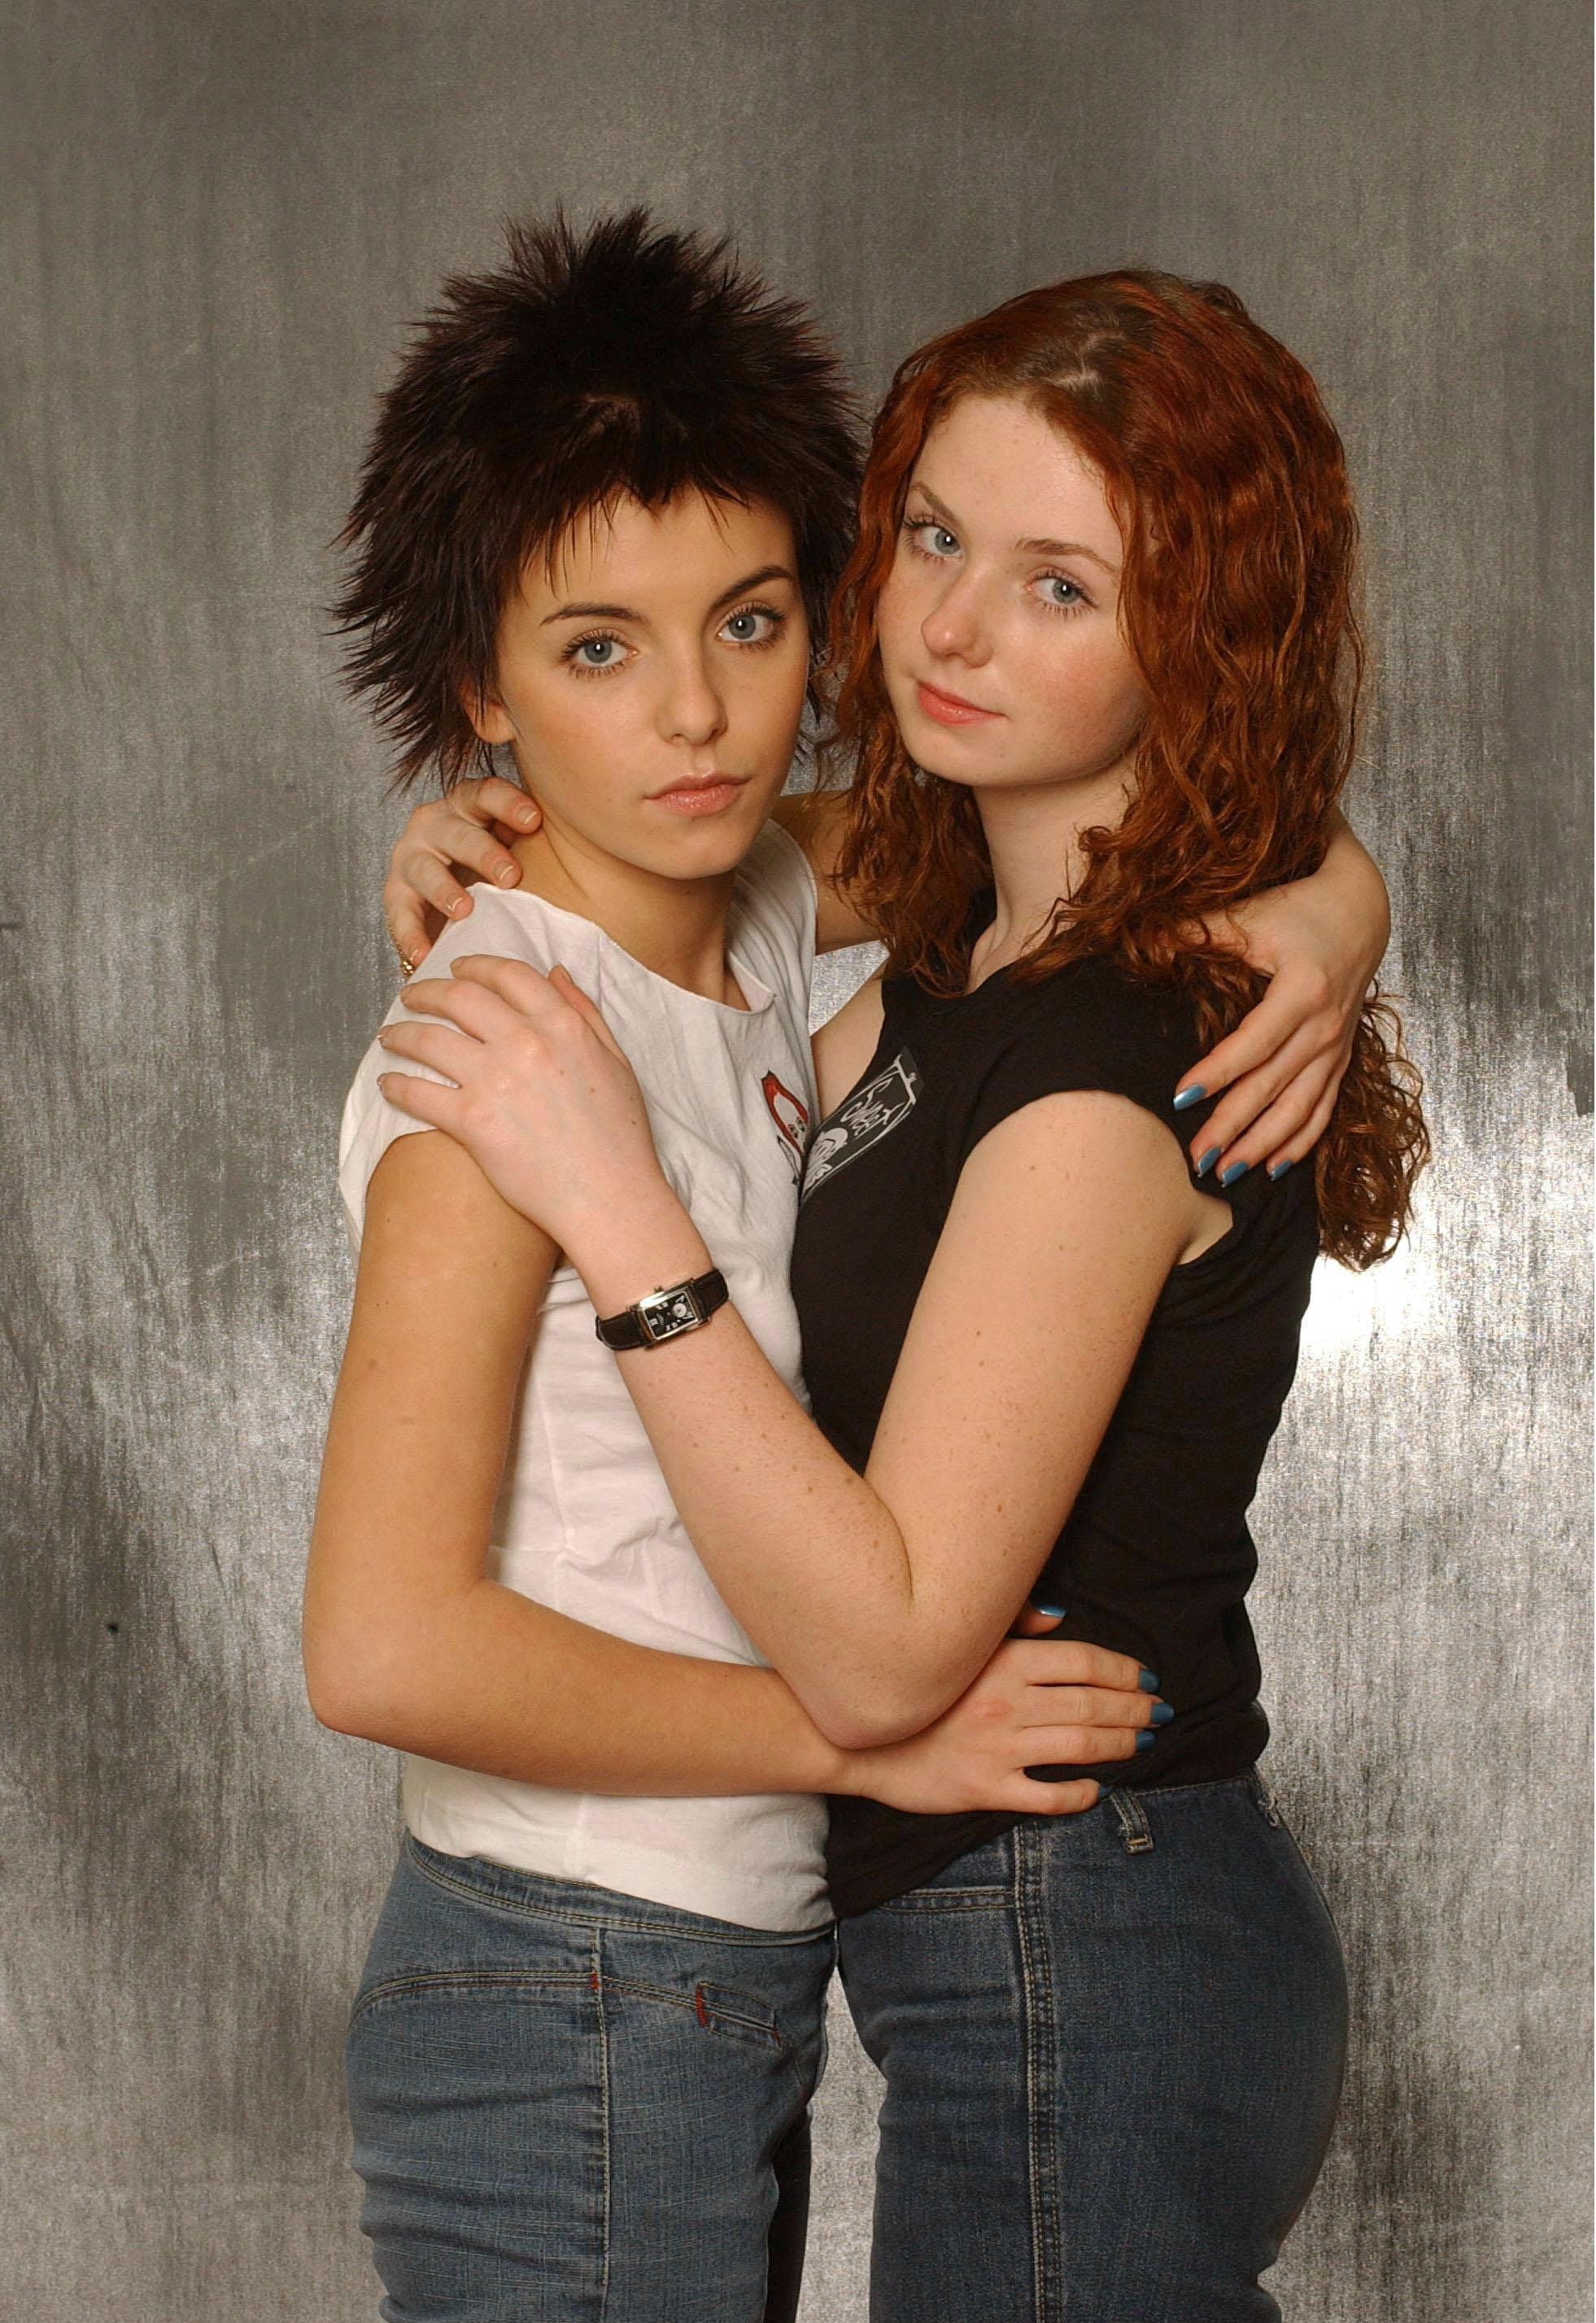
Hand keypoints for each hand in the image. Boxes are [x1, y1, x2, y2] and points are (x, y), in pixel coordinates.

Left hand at [377, 955, 666, 1249]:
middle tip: (411, 997)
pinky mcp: (472, 1122)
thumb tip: (556, 972)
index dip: (475, 965)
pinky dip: (395, 1085)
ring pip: (429, 1039)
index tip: (457, 969)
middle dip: (426, 991)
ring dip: (401, 1033)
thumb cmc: (620, 1137)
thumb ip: (584, 1011)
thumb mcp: (617, 1061)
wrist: (610, 1197)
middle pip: (459, 997)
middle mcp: (525, 1042)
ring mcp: (495, 1081)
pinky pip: (418, 1092)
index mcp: (562, 1024)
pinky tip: (387, 1084)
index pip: (508, 974)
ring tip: (389, 1036)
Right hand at [383, 777, 541, 969]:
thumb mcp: (528, 849)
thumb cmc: (507, 871)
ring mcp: (413, 856)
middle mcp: (438, 823)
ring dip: (443, 889)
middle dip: (483, 852)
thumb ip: (550, 840)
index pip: (487, 792)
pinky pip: (400, 913)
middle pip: (457, 831)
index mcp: (472, 804)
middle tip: (510, 877)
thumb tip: (604, 842)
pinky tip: (424, 955)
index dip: (508, 803)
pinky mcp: (397, 892)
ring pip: (423, 866)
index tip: (535, 821)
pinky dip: (411, 935)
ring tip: (464, 911)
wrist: (468, 905)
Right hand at [841, 1619, 1160, 1817]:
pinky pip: (1047, 1796)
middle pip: (1091, 1705)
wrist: (856, 1738)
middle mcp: (1008, 1704)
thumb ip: (1011, 1623)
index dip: (1122, 1670)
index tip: (1145, 1677)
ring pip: (1080, 1747)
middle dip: (1134, 1708)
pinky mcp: (985, 1789)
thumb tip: (1061, 1616)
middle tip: (1159, 1712)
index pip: (1083, 1662)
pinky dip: (1080, 1794)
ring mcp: (998, 1749)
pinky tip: (1096, 1789)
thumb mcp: (959, 1642)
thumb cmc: (912, 1685)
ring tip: (1141, 1741)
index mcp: (1003, 1663)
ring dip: (1120, 1744)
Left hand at [1176, 836, 1389, 1179]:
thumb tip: (1142, 943)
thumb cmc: (1299, 910)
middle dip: (1233, 1127)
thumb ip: (1196, 931)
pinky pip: (1323, 1109)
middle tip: (1195, 1159)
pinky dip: (1300, 1142)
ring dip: (1264, 1145)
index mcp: (1303, 991)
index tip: (1179, 1099)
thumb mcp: (1251, 915)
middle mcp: (1325, 1026)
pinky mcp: (1341, 1058)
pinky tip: (1273, 1168)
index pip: (1253, 1043)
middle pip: (1273, 1086)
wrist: (1360, 911)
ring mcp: (1336, 1047)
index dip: (1216, 1073)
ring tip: (1226, 1174)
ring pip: (1300, 1108)